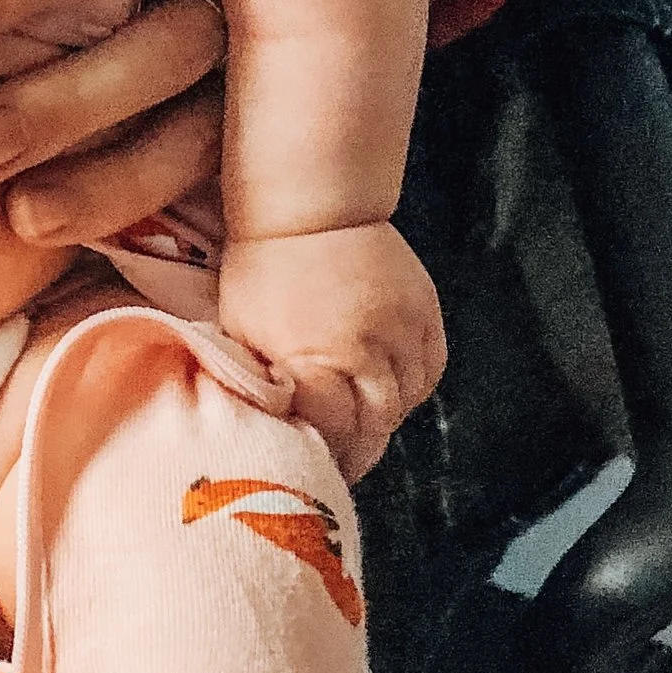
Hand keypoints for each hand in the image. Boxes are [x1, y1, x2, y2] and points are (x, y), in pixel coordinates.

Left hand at [216, 221, 446, 481]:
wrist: (311, 206)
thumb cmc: (262, 267)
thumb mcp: (242, 333)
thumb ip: (260, 385)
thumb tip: (271, 427)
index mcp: (319, 359)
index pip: (330, 434)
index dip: (317, 455)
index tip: (304, 466)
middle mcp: (371, 351)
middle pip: (375, 429)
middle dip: (353, 451)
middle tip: (333, 463)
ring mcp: (406, 333)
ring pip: (405, 405)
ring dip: (380, 421)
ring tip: (356, 429)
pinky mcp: (427, 314)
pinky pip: (429, 372)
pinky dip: (408, 389)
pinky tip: (383, 392)